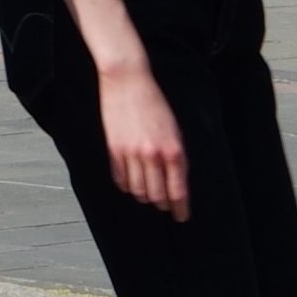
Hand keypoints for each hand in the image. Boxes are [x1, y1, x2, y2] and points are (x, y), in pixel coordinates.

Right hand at [97, 52, 190, 217]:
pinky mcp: (114, 149)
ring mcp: (132, 153)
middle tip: (165, 205)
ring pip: (138, 191)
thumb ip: (177, 157)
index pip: (178, 192)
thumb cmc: (154, 103)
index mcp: (173, 150)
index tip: (181, 216)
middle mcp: (153, 155)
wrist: (127, 80)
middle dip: (162, 205)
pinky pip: (121, 179)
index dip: (181, 209)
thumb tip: (177, 183)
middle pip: (157, 196)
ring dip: (144, 196)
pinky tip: (131, 181)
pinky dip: (127, 185)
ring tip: (148, 192)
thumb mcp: (175, 130)